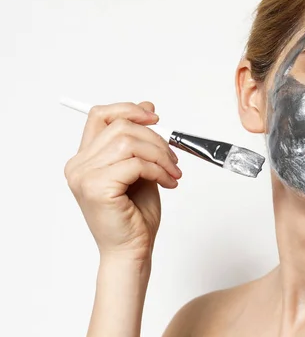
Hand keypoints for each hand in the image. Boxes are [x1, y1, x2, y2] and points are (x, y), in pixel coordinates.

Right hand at [64, 101, 181, 260]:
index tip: (155, 118)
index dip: (129, 110)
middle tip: (173, 159)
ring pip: (129, 142)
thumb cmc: (135, 214)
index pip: (100, 115)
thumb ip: (140, 141)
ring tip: (172, 173)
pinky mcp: (97, 187)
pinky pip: (135, 163)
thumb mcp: (140, 168)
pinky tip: (167, 182)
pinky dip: (158, 170)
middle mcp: (79, 165)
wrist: (132, 250)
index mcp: (85, 158)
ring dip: (160, 155)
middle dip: (155, 138)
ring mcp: (84, 176)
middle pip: (120, 126)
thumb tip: (148, 108)